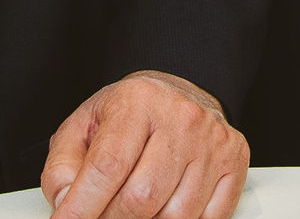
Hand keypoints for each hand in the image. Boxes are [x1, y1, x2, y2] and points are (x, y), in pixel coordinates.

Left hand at [41, 70, 247, 218]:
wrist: (175, 93)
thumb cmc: (127, 114)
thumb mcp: (84, 125)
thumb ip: (64, 165)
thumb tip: (67, 203)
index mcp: (138, 101)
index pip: (108, 167)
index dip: (83, 207)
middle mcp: (181, 117)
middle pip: (142, 198)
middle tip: (100, 217)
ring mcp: (212, 140)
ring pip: (176, 216)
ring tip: (133, 208)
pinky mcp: (235, 159)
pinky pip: (209, 218)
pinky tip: (164, 206)